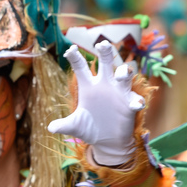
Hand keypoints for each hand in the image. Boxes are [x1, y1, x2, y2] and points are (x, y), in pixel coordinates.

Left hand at [48, 42, 143, 165]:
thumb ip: (64, 125)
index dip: (75, 57)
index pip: (80, 67)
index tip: (70, 49)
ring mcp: (119, 93)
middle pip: (105, 62)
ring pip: (124, 75)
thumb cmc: (89, 129)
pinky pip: (135, 99)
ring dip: (124, 72)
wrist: (106, 142)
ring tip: (121, 74)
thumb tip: (50, 128)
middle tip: (102, 44)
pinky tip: (135, 105)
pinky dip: (136, 101)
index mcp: (88, 86)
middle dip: (105, 52)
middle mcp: (104, 85)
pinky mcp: (130, 104)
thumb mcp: (75, 126)